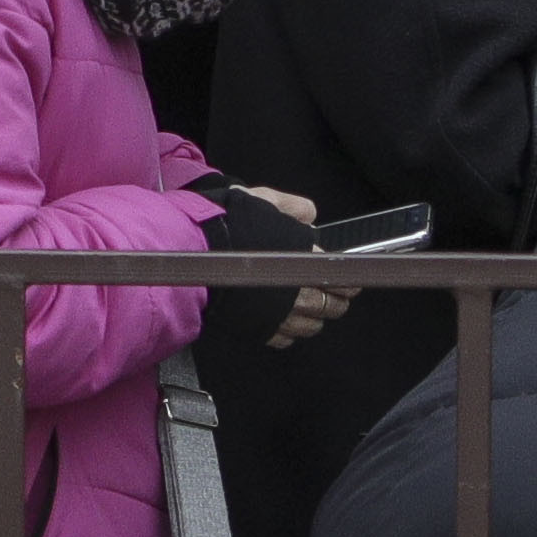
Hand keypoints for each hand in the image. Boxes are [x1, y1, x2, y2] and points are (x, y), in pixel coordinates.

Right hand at [228, 185, 352, 348]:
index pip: (338, 274)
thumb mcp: (258, 198)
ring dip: (315, 317)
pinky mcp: (261, 329)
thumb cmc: (221, 223)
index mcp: (303, 256)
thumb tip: (309, 212)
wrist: (187, 251)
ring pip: (312, 325)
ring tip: (312, 309)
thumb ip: (289, 205)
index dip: (347, 278)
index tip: (350, 280)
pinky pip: (285, 338)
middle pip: (332, 304)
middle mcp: (297, 288)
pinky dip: (288, 331)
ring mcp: (281, 313)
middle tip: (336, 295)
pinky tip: (284, 320)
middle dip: (336, 300)